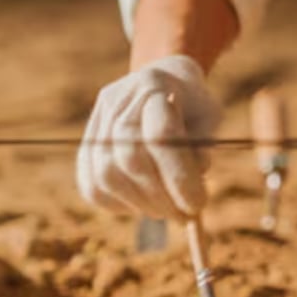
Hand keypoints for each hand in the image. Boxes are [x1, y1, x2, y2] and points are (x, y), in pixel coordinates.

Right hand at [76, 55, 220, 218]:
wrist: (164, 81)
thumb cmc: (193, 105)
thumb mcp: (210, 117)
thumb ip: (202, 148)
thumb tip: (192, 184)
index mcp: (154, 85)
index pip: (159, 136)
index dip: (178, 176)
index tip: (198, 204)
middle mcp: (118, 100)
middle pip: (129, 157)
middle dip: (160, 196)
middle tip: (184, 215)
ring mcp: (97, 121)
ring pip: (106, 175)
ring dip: (140, 204)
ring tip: (166, 210)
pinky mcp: (86, 143)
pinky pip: (92, 186)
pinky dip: (118, 204)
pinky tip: (142, 205)